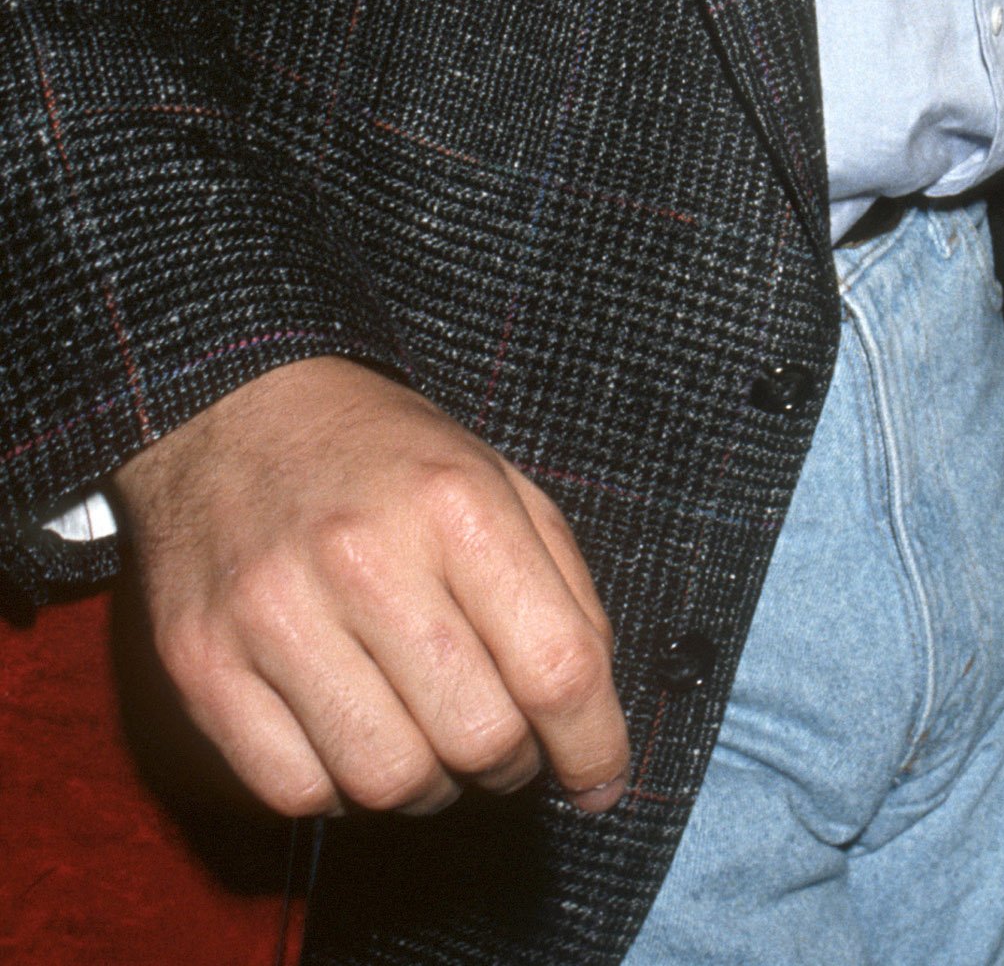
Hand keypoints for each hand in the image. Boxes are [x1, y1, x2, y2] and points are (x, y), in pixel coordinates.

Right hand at [109, 357, 629, 819]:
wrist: (235, 411)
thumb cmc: (384, 460)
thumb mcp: (498, 482)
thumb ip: (563, 593)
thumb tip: (593, 727)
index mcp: (456, 503)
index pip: (555, 666)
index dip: (594, 746)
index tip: (599, 780)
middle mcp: (365, 557)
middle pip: (478, 737)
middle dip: (510, 763)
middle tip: (502, 742)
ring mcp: (274, 614)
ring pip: (388, 781)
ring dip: (428, 786)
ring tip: (425, 736)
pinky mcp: (203, 666)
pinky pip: (296, 792)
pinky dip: (338, 790)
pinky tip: (349, 735)